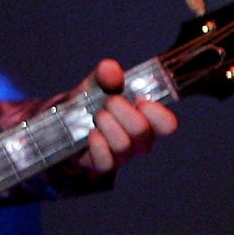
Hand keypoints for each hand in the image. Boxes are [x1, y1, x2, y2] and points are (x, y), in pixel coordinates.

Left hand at [75, 58, 176, 172]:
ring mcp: (123, 154)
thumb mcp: (97, 83)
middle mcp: (140, 139)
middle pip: (142, 131)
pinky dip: (97, 145)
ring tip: (97, 116)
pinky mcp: (103, 165)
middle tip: (109, 102)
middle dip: (122, 112)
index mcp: (148, 119)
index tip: (138, 98)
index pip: (168, 124)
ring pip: (124, 146)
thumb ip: (106, 73)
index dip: (156, 112)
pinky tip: (91, 133)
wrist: (66, 122)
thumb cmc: (92, 101)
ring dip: (107, 126)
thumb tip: (112, 70)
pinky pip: (106, 162)